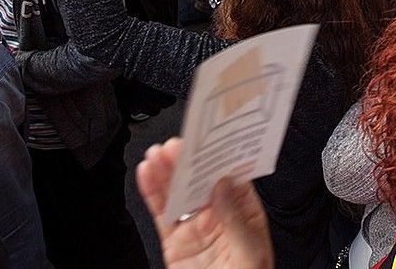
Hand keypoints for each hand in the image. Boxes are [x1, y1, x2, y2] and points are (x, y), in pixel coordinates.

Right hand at [137, 139, 275, 268]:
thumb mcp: (249, 255)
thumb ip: (235, 221)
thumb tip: (224, 186)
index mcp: (247, 218)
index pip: (234, 180)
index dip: (221, 158)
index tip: (210, 140)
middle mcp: (221, 221)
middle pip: (203, 183)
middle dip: (189, 162)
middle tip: (177, 146)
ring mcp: (196, 231)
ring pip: (179, 195)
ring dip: (167, 173)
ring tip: (157, 155)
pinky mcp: (175, 245)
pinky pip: (163, 215)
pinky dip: (152, 195)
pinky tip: (147, 176)